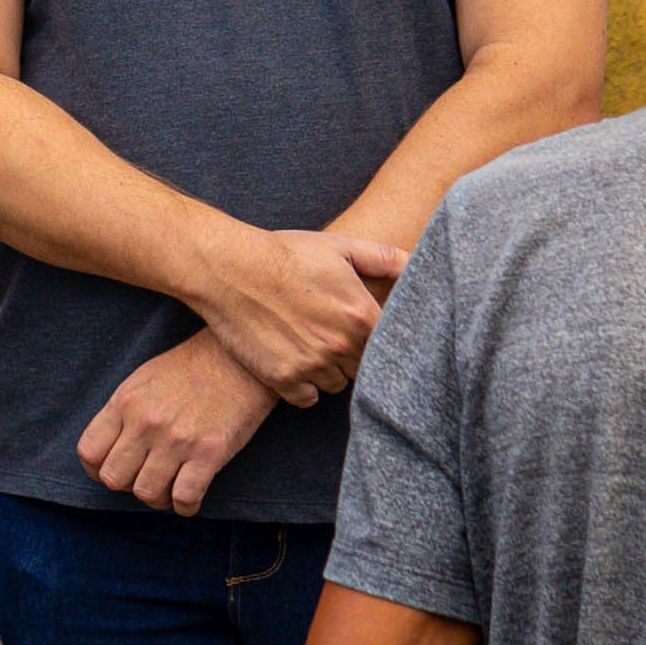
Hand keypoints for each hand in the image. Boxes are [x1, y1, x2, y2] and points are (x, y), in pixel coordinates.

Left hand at [80, 329, 275, 513]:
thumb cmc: (190, 369)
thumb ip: (122, 413)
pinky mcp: (209, 453)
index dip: (96, 469)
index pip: (89, 452)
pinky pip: (184, 498)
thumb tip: (109, 450)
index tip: (113, 469)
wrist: (239, 358)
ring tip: (169, 487)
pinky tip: (190, 497)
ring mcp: (177, 440)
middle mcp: (146, 422)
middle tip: (144, 476)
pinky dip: (185, 506)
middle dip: (126, 484)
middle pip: (114, 478)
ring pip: (146, 494)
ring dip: (157, 498)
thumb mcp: (142, 379)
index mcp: (125, 402)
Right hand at [194, 225, 408, 406]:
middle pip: (364, 368)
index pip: (388, 346)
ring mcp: (312, 365)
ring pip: (337, 384)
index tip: (363, 331)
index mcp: (362, 316)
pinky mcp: (283, 379)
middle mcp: (341, 346)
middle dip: (353, 354)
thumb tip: (416, 262)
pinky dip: (302, 385)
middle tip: (331, 333)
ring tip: (309, 344)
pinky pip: (307, 398)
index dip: (376, 339)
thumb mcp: (340, 246)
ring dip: (328, 370)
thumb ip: (384, 258)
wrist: (230, 268)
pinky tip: (293, 361)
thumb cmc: (285, 254)